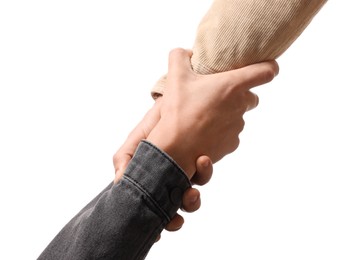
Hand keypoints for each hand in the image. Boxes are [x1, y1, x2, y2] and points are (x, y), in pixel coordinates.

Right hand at [112, 97, 212, 238]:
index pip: (149, 204)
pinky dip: (203, 174)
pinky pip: (203, 176)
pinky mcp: (201, 163)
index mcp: (150, 175)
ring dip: (191, 200)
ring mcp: (186, 172)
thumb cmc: (155, 119)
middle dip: (174, 217)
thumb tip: (118, 183)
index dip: (154, 220)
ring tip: (193, 190)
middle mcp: (169, 178)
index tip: (157, 231)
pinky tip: (202, 161)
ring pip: (190, 197)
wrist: (179, 99)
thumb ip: (125, 158)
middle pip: (171, 207)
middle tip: (176, 216)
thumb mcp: (137, 137)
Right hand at [147, 48, 278, 175]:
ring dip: (227, 114)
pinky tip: (204, 132)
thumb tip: (187, 53)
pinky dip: (221, 132)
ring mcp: (238, 126)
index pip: (266, 72)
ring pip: (239, 116)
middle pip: (251, 97)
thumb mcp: (176, 76)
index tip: (268, 67)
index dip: (270, 67)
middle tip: (216, 95)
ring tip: (204, 116)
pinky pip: (231, 134)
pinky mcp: (232, 144)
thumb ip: (180, 56)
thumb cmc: (179, 111)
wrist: (176, 148)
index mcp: (232, 85)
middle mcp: (241, 105)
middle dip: (239, 95)